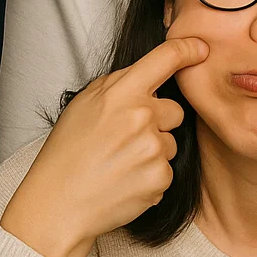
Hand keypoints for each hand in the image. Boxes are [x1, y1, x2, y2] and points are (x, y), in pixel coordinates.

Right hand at [0, 38, 208, 256]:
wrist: (55, 208)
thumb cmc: (67, 154)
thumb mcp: (85, 103)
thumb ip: (121, 81)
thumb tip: (151, 71)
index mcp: (122, 93)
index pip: (167, 58)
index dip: (189, 49)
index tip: (201, 49)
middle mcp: (143, 117)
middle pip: (175, 109)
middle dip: (158, 122)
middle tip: (125, 139)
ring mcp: (153, 148)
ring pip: (170, 141)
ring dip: (153, 150)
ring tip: (121, 162)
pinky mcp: (159, 178)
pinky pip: (167, 169)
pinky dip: (150, 175)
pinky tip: (126, 181)